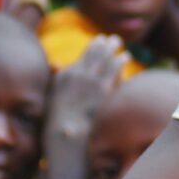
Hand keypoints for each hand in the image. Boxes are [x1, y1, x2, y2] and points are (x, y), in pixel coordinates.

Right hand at [45, 37, 123, 153]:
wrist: (65, 138)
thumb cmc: (59, 126)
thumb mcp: (53, 102)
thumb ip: (57, 85)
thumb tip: (56, 70)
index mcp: (62, 77)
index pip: (80, 59)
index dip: (90, 49)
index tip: (98, 42)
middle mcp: (74, 75)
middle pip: (92, 54)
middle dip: (102, 44)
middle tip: (111, 39)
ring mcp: (88, 80)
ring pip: (102, 57)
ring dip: (111, 47)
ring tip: (117, 42)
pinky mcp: (101, 88)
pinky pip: (112, 68)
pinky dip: (119, 60)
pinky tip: (124, 56)